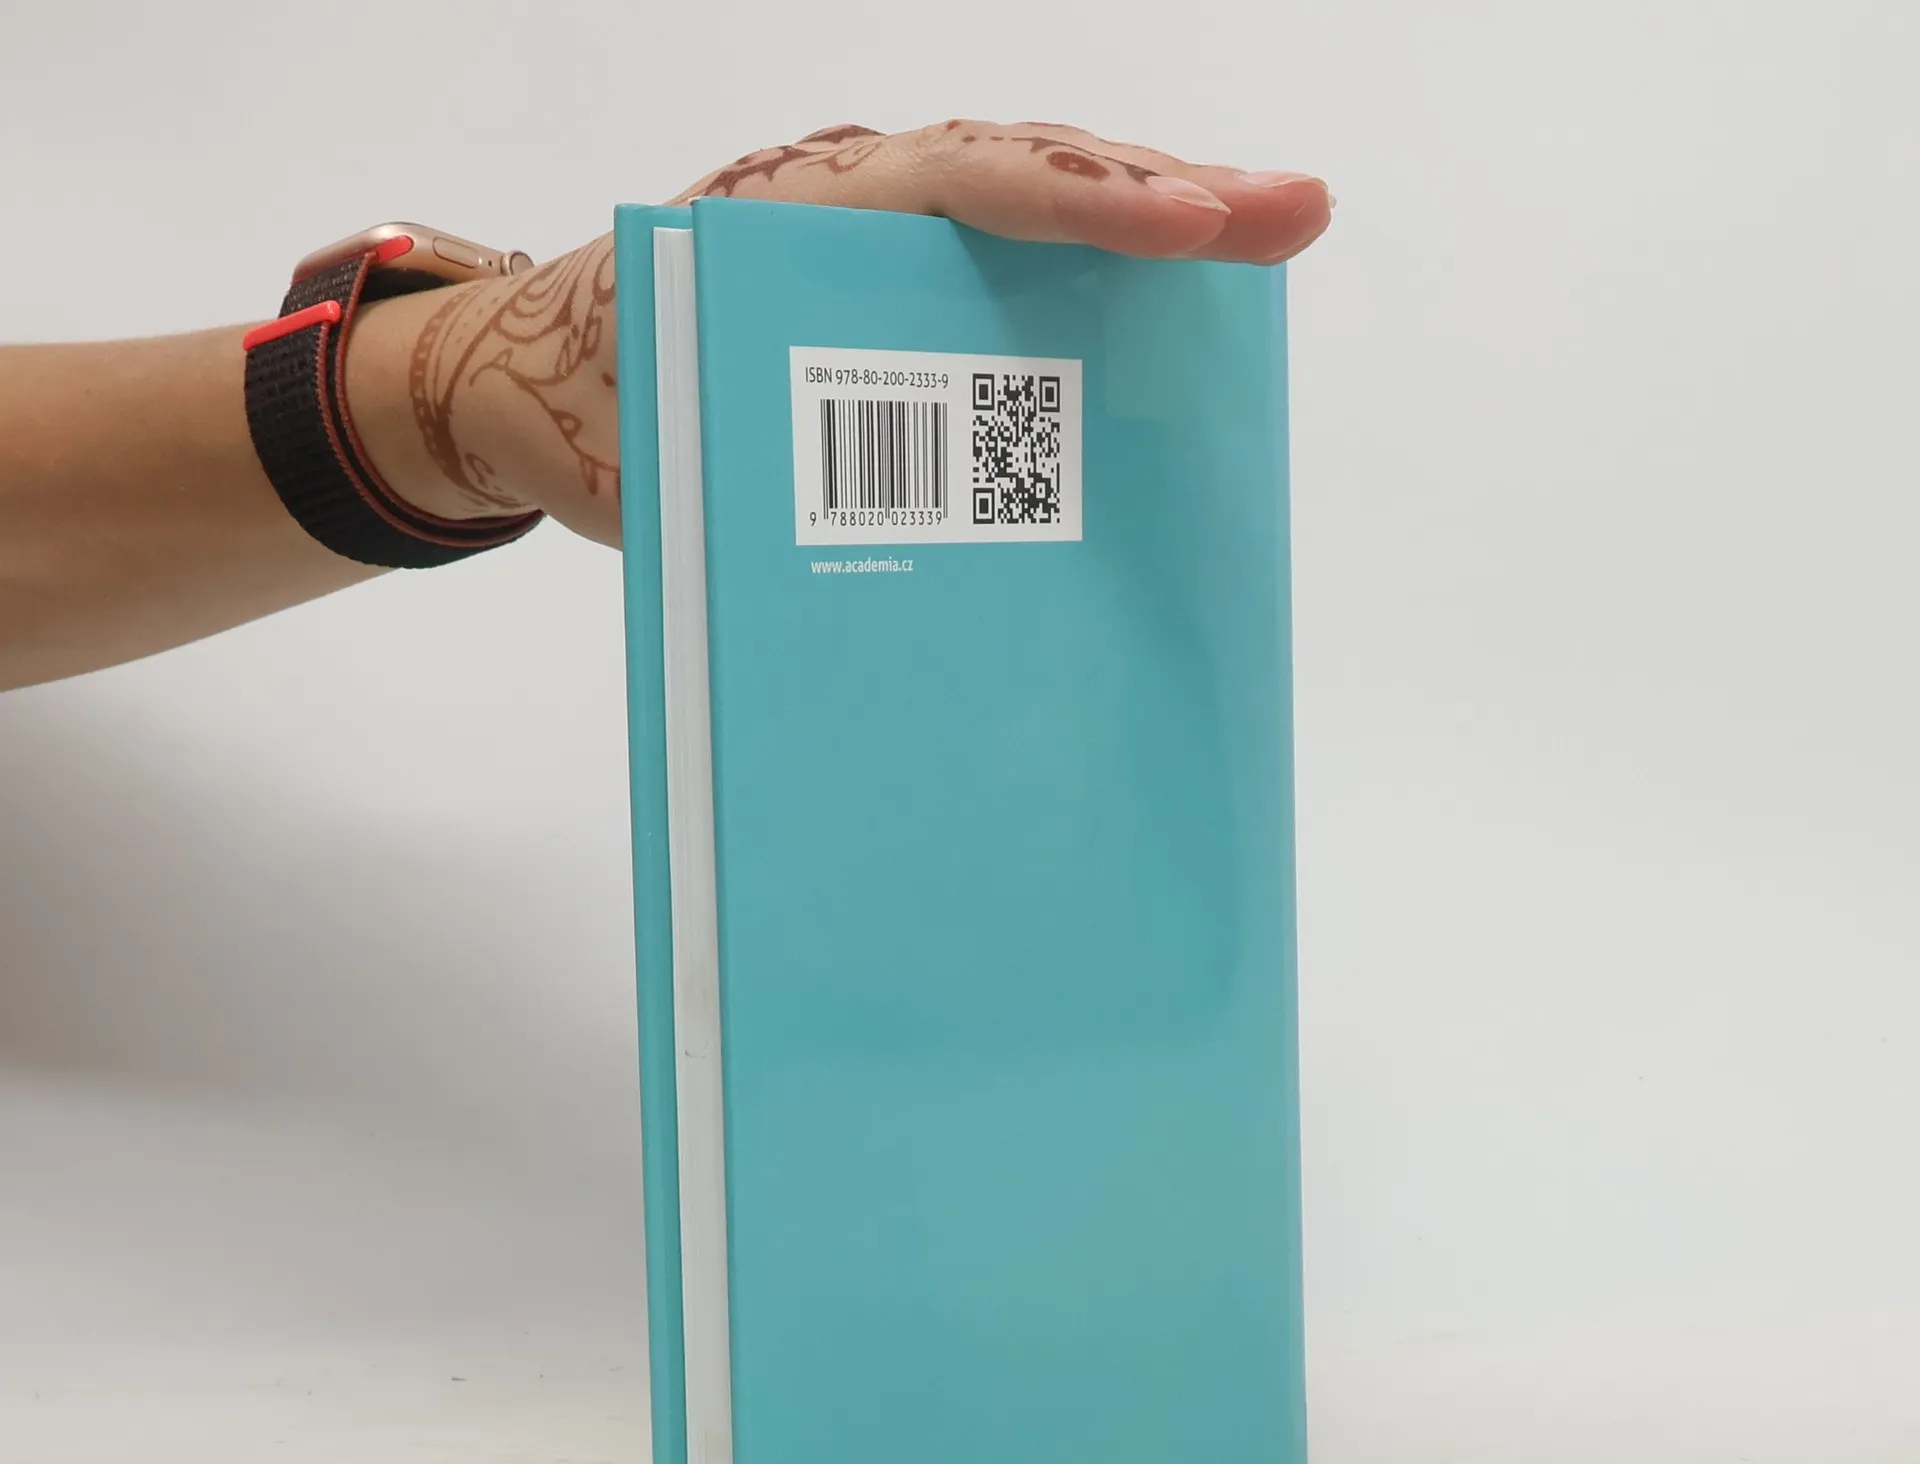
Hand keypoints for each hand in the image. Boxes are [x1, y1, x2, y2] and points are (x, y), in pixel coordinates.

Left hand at [350, 122, 1333, 548]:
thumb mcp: (654, 457)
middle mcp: (845, 206)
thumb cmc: (575, 412)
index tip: (1187, 224)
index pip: (957, 186)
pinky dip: (1080, 279)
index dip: (1077, 205)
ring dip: (1138, 226)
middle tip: (1293, 216)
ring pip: (1021, 210)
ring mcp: (870, 237)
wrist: (511, 380)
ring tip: (1261, 244)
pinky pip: (994, 266)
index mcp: (788, 225)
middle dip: (1159, 194)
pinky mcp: (879, 287)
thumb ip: (757, 490)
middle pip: (1022, 173)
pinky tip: (1158, 321)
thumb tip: (877, 591)